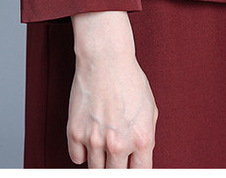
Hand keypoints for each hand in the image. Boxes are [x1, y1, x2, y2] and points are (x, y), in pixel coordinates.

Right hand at [67, 11, 158, 167]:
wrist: (105, 60)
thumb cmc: (129, 80)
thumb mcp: (150, 111)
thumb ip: (146, 139)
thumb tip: (139, 158)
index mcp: (141, 139)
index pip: (140, 173)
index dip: (135, 171)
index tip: (129, 166)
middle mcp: (118, 143)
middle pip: (115, 176)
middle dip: (116, 168)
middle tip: (115, 158)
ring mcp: (94, 140)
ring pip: (95, 170)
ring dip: (99, 161)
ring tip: (102, 143)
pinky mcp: (75, 132)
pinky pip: (77, 158)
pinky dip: (82, 152)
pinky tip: (89, 138)